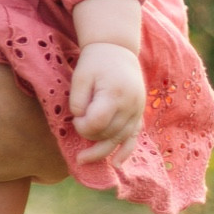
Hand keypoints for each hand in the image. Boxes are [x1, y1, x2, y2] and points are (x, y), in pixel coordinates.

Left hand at [70, 42, 145, 163]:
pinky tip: (117, 165)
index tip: (75, 118)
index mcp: (114, 93)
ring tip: (83, 159)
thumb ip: (78, 101)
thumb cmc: (95, 62)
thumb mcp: (80, 76)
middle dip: (89, 136)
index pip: (98, 123)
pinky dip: (126, 151)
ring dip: (102, 151)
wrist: (117, 49)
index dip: (82, 126)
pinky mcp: (138, 113)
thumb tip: (81, 121)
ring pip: (120, 139)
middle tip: (76, 128)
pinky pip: (134, 137)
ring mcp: (137, 110)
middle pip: (109, 134)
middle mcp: (130, 105)